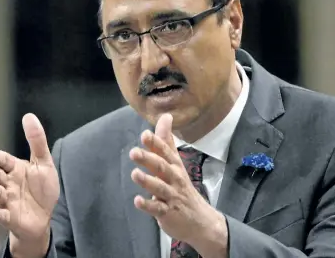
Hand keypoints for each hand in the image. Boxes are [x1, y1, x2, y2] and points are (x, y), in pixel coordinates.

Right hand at [0, 113, 59, 256]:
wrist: (45, 216)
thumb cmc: (42, 189)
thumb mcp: (43, 163)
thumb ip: (37, 141)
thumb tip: (29, 116)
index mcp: (16, 170)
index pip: (3, 161)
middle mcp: (8, 184)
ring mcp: (8, 201)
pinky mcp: (11, 218)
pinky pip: (2, 216)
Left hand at [129, 114, 227, 256]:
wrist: (200, 219)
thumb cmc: (181, 186)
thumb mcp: (175, 162)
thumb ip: (166, 141)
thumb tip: (165, 116)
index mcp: (174, 165)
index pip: (165, 152)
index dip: (156, 143)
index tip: (145, 134)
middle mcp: (174, 178)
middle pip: (162, 167)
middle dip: (148, 159)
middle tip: (134, 152)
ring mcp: (171, 196)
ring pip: (159, 187)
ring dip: (147, 181)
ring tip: (135, 174)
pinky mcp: (168, 212)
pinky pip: (157, 208)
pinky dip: (148, 205)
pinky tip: (137, 201)